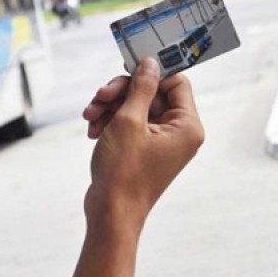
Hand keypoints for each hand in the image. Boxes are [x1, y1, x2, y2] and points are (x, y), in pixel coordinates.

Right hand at [81, 57, 203, 227]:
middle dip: (120, 93)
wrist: (110, 212)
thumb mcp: (129, 121)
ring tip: (90, 117)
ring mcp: (161, 142)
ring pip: (135, 107)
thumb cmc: (124, 172)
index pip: (176, 82)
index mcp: (187, 126)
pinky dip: (110, 122)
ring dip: (110, 107)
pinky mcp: (144, 149)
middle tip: (99, 96)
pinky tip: (93, 130)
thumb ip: (141, 88)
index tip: (126, 66)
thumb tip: (150, 64)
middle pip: (151, 93)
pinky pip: (129, 123)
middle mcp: (179, 133)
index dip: (151, 73)